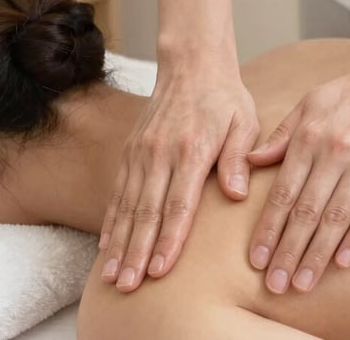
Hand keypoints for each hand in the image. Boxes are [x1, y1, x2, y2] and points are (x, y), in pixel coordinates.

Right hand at [99, 54, 259, 292]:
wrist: (191, 65)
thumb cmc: (224, 99)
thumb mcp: (243, 123)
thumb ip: (238, 158)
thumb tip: (238, 194)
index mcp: (191, 151)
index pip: (178, 204)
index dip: (168, 240)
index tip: (159, 270)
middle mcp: (160, 154)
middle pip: (146, 212)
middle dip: (136, 252)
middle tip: (126, 284)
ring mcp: (141, 153)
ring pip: (126, 205)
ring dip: (118, 242)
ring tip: (111, 274)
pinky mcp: (131, 151)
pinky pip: (118, 191)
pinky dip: (111, 219)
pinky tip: (105, 244)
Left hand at [247, 62, 349, 293]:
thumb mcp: (309, 104)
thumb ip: (281, 135)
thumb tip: (252, 161)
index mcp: (308, 139)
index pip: (282, 193)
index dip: (268, 229)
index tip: (256, 259)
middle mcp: (333, 153)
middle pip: (305, 212)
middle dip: (287, 251)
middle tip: (275, 284)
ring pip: (336, 217)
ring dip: (317, 254)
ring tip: (303, 282)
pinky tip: (342, 262)